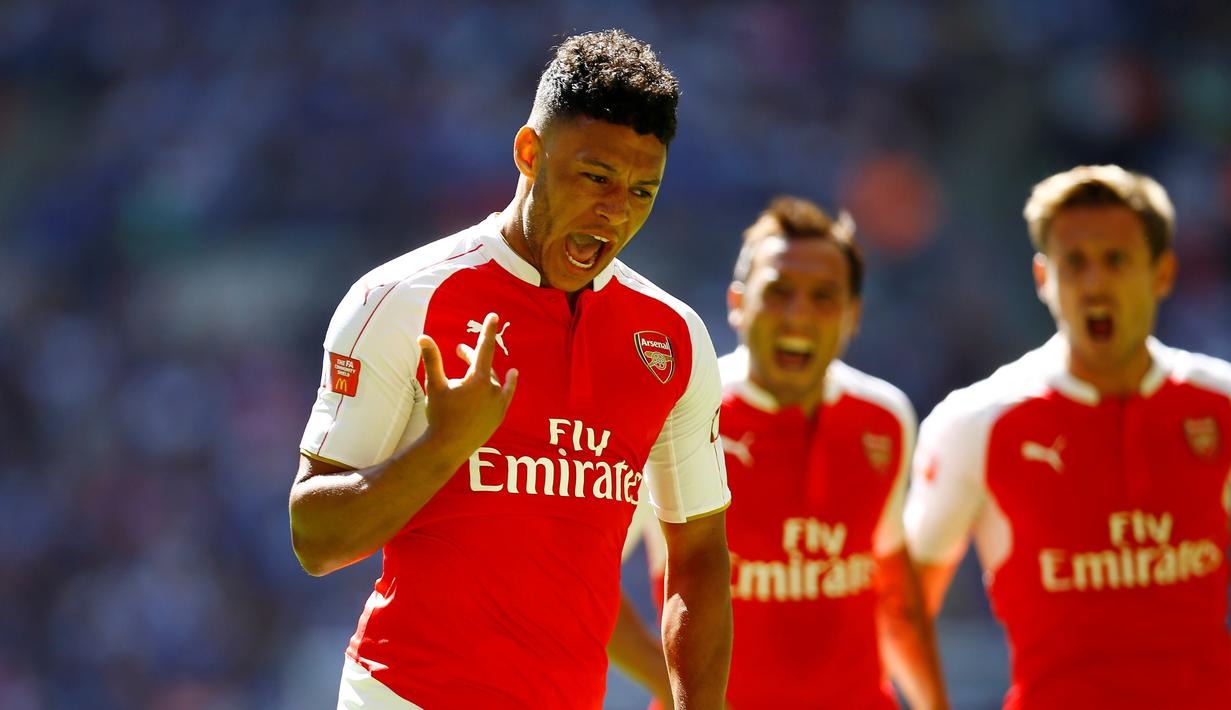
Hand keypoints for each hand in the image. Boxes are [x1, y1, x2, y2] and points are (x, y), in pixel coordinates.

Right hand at [418, 312, 517, 460]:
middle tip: (460, 351)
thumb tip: (423, 337)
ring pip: (494, 381)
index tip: (494, 316)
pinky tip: (512, 375)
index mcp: (479, 379)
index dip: (488, 330)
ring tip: (473, 370)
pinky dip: (508, 383)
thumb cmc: (440, 416)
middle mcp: (494, 390)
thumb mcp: (434, 386)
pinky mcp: (500, 415)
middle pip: (485, 365)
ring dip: (484, 372)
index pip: (485, 347)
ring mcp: (499, 404)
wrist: (448, 448)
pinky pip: (506, 394)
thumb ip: (432, 360)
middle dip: (472, 356)